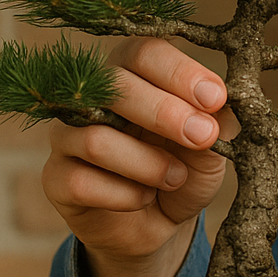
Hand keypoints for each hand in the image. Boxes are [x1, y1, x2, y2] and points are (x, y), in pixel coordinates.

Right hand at [42, 37, 229, 276]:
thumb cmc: (184, 168)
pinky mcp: (55, 178)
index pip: (145, 53)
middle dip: (164, 112)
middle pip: (114, 85)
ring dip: (148, 163)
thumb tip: (222, 104)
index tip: (215, 98)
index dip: (180, 72)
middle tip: (204, 136)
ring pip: (96, 139)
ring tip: (176, 176)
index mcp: (133, 74)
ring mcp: (66, 136)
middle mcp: (91, 97)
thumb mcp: (211, 145)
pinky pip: (81, 182)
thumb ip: (216, 121)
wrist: (160, 223)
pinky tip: (145, 198)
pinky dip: (125, 196)